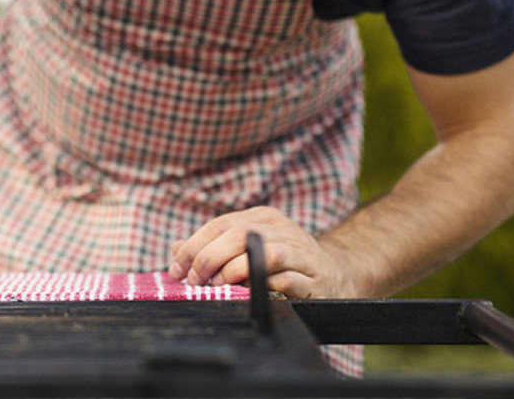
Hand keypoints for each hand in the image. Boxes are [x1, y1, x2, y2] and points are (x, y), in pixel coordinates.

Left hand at [168, 206, 355, 298]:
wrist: (339, 275)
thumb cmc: (286, 262)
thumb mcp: (250, 246)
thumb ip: (214, 247)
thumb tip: (175, 251)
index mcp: (262, 218)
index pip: (219, 225)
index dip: (193, 247)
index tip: (176, 270)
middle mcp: (282, 230)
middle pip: (237, 235)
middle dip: (208, 259)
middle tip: (195, 281)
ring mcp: (301, 253)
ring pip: (265, 253)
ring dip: (235, 271)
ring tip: (219, 286)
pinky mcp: (315, 281)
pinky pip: (286, 281)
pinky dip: (264, 287)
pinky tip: (249, 295)